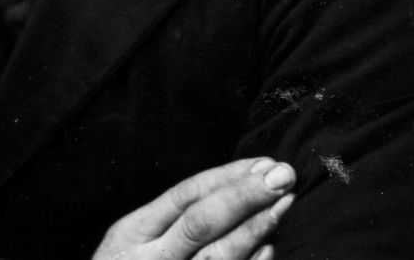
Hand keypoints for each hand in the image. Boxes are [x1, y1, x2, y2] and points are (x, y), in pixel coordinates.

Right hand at [92, 157, 295, 259]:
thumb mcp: (131, 242)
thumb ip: (170, 219)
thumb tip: (231, 187)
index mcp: (132, 232)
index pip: (186, 194)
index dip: (227, 177)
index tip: (262, 163)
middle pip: (202, 221)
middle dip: (245, 194)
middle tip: (282, 174)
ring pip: (217, 257)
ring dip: (256, 228)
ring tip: (283, 204)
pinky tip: (269, 249)